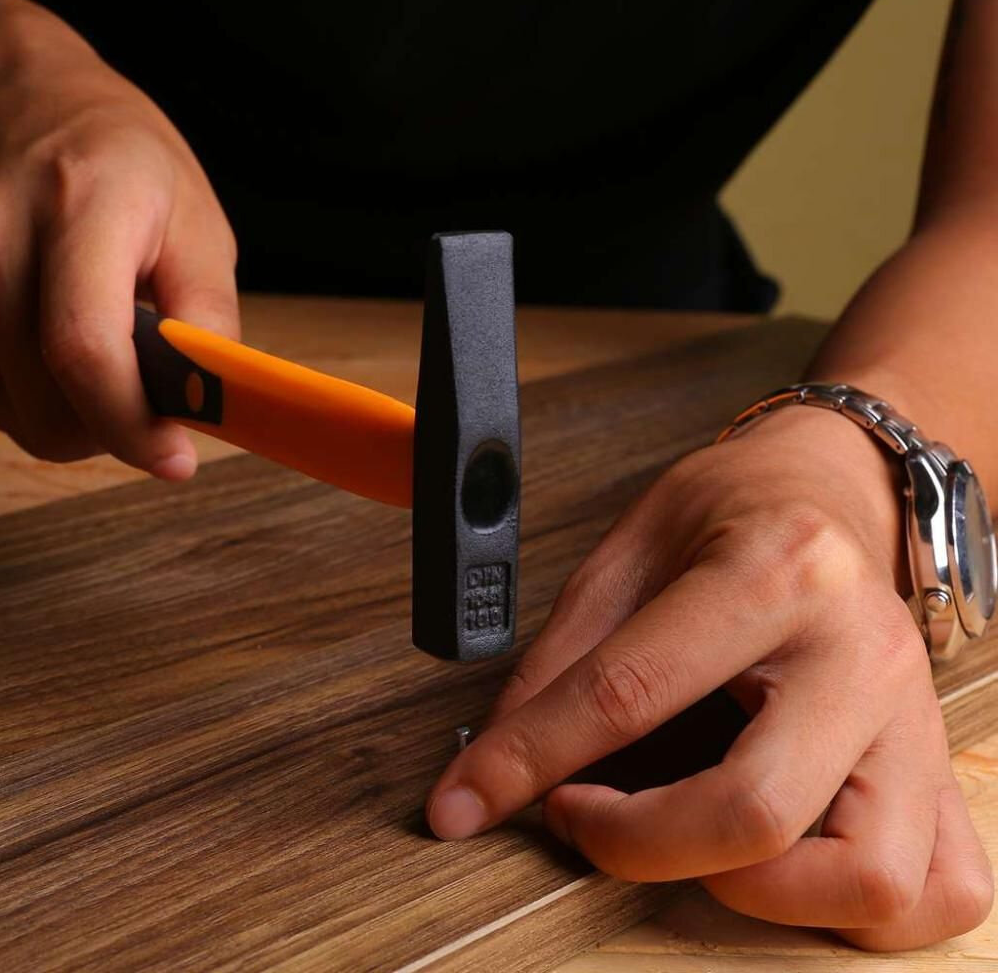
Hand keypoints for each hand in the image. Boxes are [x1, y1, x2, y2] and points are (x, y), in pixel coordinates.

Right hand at [0, 0, 237, 476]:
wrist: (33, 96)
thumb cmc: (131, 166)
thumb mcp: (200, 230)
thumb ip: (205, 321)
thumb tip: (202, 412)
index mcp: (83, 204)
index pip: (84, 345)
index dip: (128, 422)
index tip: (172, 459)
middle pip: (38, 398)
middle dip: (107, 426)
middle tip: (144, 394)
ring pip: (6, 410)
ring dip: (64, 414)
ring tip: (95, 352)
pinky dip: (24, 398)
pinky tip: (47, 352)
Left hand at [426, 403, 993, 949]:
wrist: (834, 487)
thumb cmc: (734, 508)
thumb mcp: (629, 548)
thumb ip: (564, 656)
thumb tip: (503, 754)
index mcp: (772, 570)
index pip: (630, 693)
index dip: (528, 760)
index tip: (462, 805)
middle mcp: (859, 651)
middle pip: (753, 810)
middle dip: (635, 846)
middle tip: (580, 813)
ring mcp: (913, 717)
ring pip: (865, 878)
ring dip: (754, 894)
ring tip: (691, 846)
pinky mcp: (938, 761)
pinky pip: (939, 888)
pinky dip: (855, 912)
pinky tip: (788, 869)